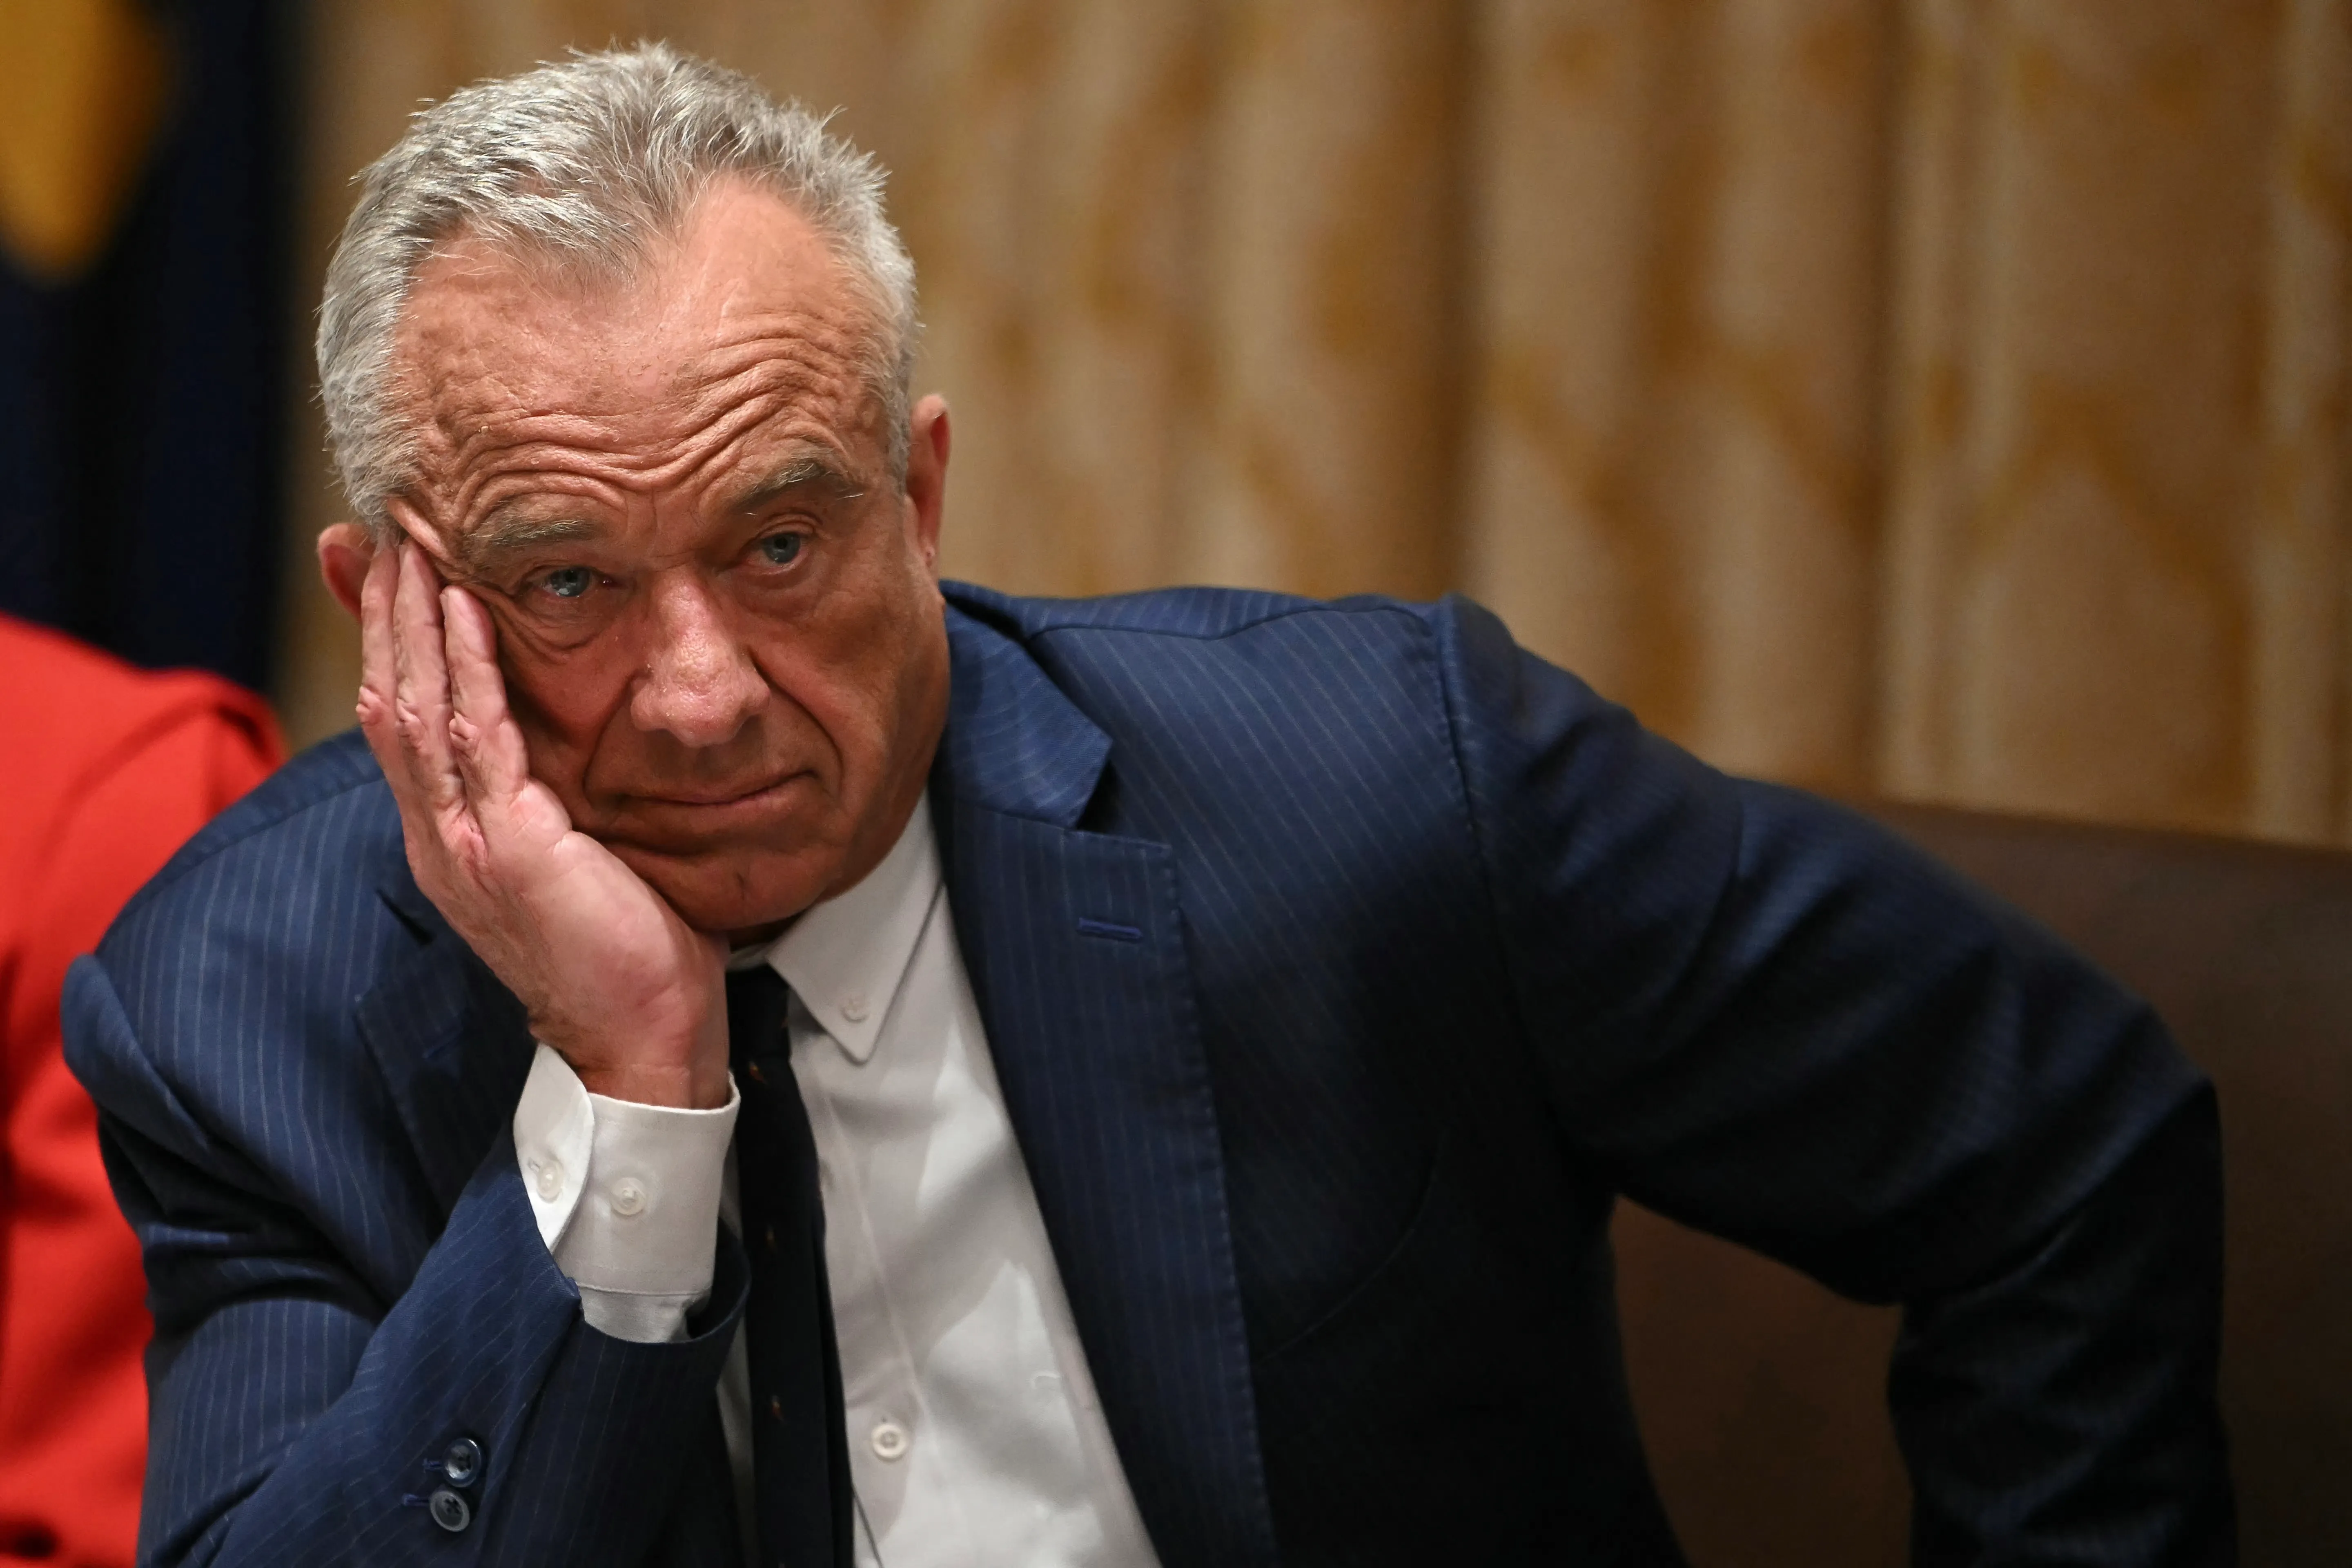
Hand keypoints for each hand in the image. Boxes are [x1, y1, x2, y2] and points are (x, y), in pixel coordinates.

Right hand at [355, 538, 730, 1108]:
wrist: (640, 1044)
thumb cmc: (622, 954)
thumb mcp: (572, 860)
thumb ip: (548, 805)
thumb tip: (555, 758)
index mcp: (449, 842)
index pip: (400, 723)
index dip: (390, 644)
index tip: (391, 574)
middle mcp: (440, 838)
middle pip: (389, 700)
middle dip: (384, 613)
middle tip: (386, 531)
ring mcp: (467, 843)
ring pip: (417, 708)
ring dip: (414, 621)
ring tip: (414, 545)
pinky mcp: (512, 847)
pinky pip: (480, 737)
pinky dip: (470, 666)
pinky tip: (468, 608)